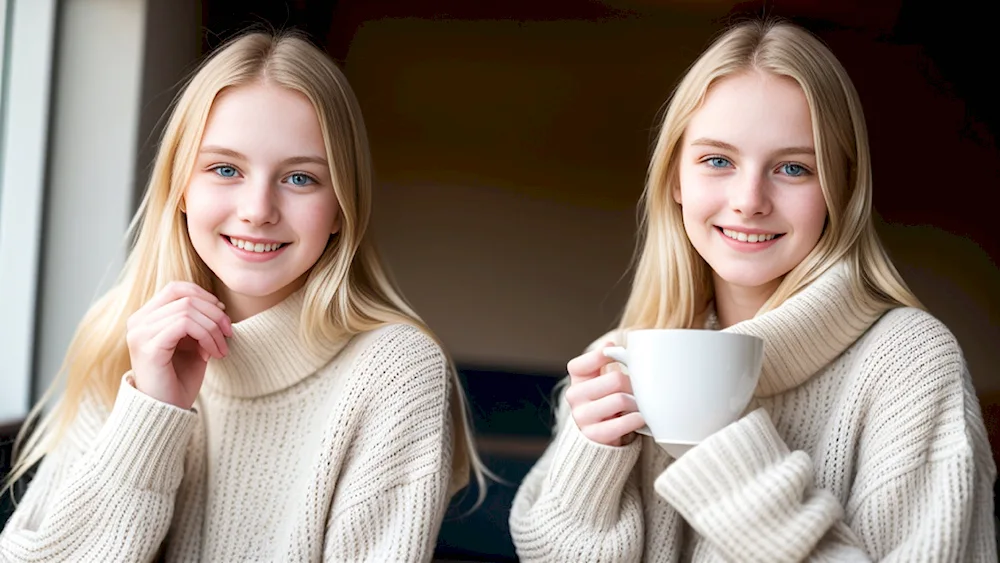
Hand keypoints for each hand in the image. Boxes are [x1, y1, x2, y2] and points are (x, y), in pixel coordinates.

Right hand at [126, 281, 232, 408]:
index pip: (176, 289)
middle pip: (184, 297)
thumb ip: (198, 323)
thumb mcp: (192, 346)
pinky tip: (212, 354)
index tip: (223, 313)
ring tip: (221, 349)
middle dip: (215, 313)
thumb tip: (218, 306)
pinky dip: (206, 335)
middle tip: (229, 333)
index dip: (204, 295)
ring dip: (213, 328)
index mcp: (145, 318)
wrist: (165, 413)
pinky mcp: (148, 347)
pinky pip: (184, 324)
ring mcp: (140, 334)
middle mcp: (137, 322)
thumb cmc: (179, 381)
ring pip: (187, 310)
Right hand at [564, 342, 645, 445]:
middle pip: (613, 380)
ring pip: (620, 400)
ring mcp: (582, 416)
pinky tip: (641, 418)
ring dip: (637, 403)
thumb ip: (607, 361)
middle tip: (640, 389)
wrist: (602, 437)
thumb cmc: (608, 401)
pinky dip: (635, 419)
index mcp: (577, 380)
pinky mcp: (594, 435)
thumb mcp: (604, 380)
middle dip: (632, 384)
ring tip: (641, 405)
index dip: (598, 357)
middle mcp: (575, 397)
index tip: (614, 353)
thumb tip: (611, 345)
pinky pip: (620, 424)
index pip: (579, 364)